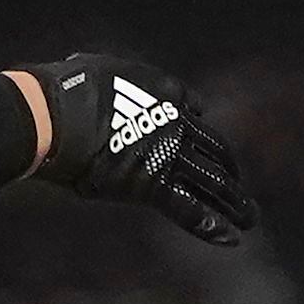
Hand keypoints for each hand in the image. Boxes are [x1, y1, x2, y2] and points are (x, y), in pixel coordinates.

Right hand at [28, 54, 255, 245]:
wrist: (53, 114)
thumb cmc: (62, 90)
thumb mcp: (93, 68)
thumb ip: (104, 77)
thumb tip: (80, 65)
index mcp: (165, 91)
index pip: (193, 111)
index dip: (199, 129)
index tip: (204, 143)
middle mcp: (176, 123)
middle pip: (213, 150)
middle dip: (228, 170)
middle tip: (238, 187)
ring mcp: (168, 154)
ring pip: (212, 181)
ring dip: (234, 201)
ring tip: (250, 218)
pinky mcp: (151, 183)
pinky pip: (187, 207)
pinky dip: (209, 225)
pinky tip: (230, 238)